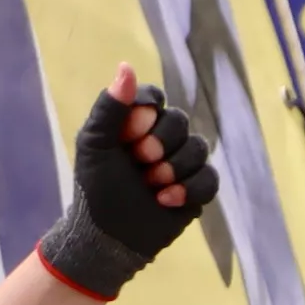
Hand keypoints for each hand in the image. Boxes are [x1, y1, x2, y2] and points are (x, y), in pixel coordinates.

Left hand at [33, 65, 218, 299]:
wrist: (106, 238)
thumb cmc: (95, 189)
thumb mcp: (94, 145)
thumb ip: (109, 107)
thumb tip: (126, 66)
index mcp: (136, 124)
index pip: (155, 99)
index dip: (146, 115)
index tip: (129, 135)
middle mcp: (162, 139)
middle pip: (180, 121)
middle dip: (161, 144)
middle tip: (141, 164)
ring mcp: (181, 165)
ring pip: (199, 148)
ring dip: (174, 169)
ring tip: (151, 187)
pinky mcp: (195, 191)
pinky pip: (209, 178)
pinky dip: (189, 189)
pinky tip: (166, 201)